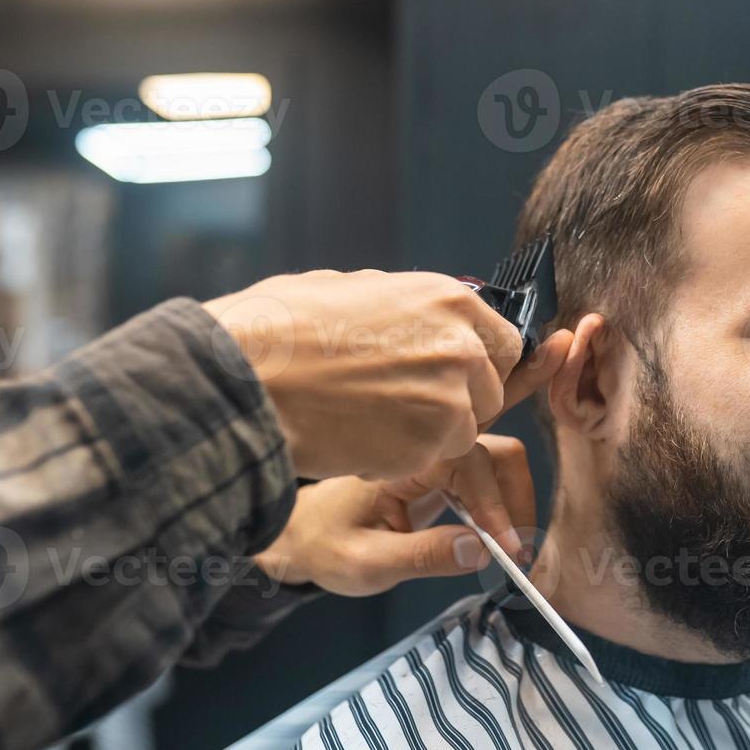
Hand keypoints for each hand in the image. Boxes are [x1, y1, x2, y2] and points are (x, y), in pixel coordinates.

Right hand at [202, 268, 571, 478]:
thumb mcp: (352, 290)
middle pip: (487, 391)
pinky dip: (397, 458)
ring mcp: (449, 400)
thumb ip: (405, 307)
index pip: (503, 342)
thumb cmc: (280, 328)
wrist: (246, 378)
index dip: (478, 364)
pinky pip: (428, 459)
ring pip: (462, 430)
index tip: (453, 376)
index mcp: (448, 299)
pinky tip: (354, 438)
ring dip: (427, 434)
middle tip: (399, 404)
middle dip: (454, 402)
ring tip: (367, 419)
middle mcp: (461, 347)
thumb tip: (421, 315)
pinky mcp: (428, 446)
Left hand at [254, 434, 536, 595]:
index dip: (496, 508)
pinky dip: (503, 504)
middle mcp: (427, 448)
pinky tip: (498, 538)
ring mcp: (439, 458)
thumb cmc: (324, 545)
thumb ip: (424, 556)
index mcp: (403, 457)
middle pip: (498, 453)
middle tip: (519, 553)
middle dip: (516, 499)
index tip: (508, 553)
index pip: (471, 465)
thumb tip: (482, 550)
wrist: (301, 534)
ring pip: (500, 461)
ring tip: (511, 549)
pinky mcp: (445, 474)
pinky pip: (488, 476)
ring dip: (514, 501)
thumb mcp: (367, 562)